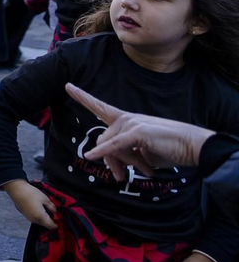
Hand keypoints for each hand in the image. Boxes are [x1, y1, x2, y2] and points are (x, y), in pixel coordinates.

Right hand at [3, 180, 56, 229]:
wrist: (17, 190)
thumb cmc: (31, 193)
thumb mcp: (45, 199)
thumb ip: (52, 207)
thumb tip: (56, 212)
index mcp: (40, 217)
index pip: (51, 226)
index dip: (57, 224)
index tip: (61, 219)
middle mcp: (34, 220)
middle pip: (46, 225)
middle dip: (51, 221)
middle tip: (55, 214)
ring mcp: (29, 218)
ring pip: (40, 222)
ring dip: (45, 219)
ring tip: (47, 210)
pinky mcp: (25, 215)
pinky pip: (35, 219)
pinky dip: (39, 216)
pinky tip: (40, 209)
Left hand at [69, 83, 215, 178]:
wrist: (193, 146)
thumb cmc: (169, 149)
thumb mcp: (142, 153)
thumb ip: (124, 153)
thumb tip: (110, 160)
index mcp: (126, 120)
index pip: (100, 107)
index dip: (83, 97)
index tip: (68, 85)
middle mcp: (126, 118)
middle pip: (103, 141)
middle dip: (112, 162)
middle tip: (121, 176)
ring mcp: (131, 123)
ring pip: (111, 148)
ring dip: (126, 164)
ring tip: (144, 169)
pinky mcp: (137, 133)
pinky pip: (114, 146)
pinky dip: (102, 152)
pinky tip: (92, 156)